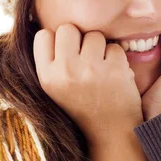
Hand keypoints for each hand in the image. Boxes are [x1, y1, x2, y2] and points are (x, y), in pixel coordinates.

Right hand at [33, 23, 143, 147]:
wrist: (110, 133)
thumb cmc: (82, 105)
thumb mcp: (54, 88)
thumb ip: (50, 60)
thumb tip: (51, 27)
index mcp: (47, 76)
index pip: (43, 35)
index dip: (57, 41)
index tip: (66, 55)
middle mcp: (66, 71)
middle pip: (68, 28)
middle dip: (78, 39)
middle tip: (84, 59)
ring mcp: (91, 70)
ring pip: (94, 35)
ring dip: (100, 48)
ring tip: (99, 69)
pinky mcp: (115, 70)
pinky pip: (115, 46)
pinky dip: (117, 58)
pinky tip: (113, 75)